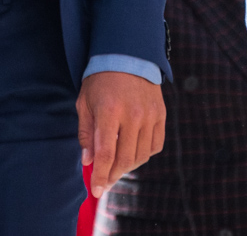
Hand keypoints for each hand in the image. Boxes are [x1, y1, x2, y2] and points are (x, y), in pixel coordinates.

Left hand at [77, 71, 165, 196]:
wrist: (128, 55)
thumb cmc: (101, 80)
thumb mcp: (85, 103)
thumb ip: (86, 133)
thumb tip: (89, 161)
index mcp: (110, 111)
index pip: (106, 153)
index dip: (100, 176)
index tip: (96, 190)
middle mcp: (133, 114)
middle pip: (125, 159)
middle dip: (112, 175)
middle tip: (105, 181)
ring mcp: (150, 115)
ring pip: (141, 155)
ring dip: (127, 166)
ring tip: (117, 166)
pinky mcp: (161, 114)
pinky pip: (155, 145)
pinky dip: (144, 154)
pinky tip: (133, 152)